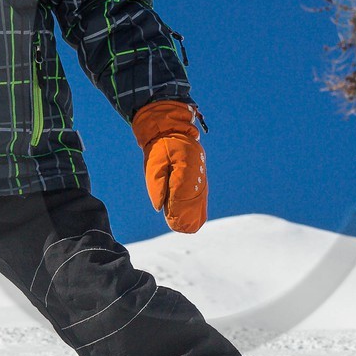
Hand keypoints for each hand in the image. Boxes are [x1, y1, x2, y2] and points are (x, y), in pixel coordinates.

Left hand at [131, 100, 206, 233]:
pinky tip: (198, 213)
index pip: (182, 192)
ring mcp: (199, 170)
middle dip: (189, 214)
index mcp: (184, 166)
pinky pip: (201, 189)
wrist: (170, 127)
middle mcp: (195, 169)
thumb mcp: (154, 164)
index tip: (174, 221)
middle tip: (184, 228)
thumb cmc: (160, 146)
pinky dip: (199, 202)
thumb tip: (159, 206)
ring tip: (193, 225)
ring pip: (200, 194)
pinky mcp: (199, 170)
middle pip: (194, 196)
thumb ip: (156, 185)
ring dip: (196, 210)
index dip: (179, 209)